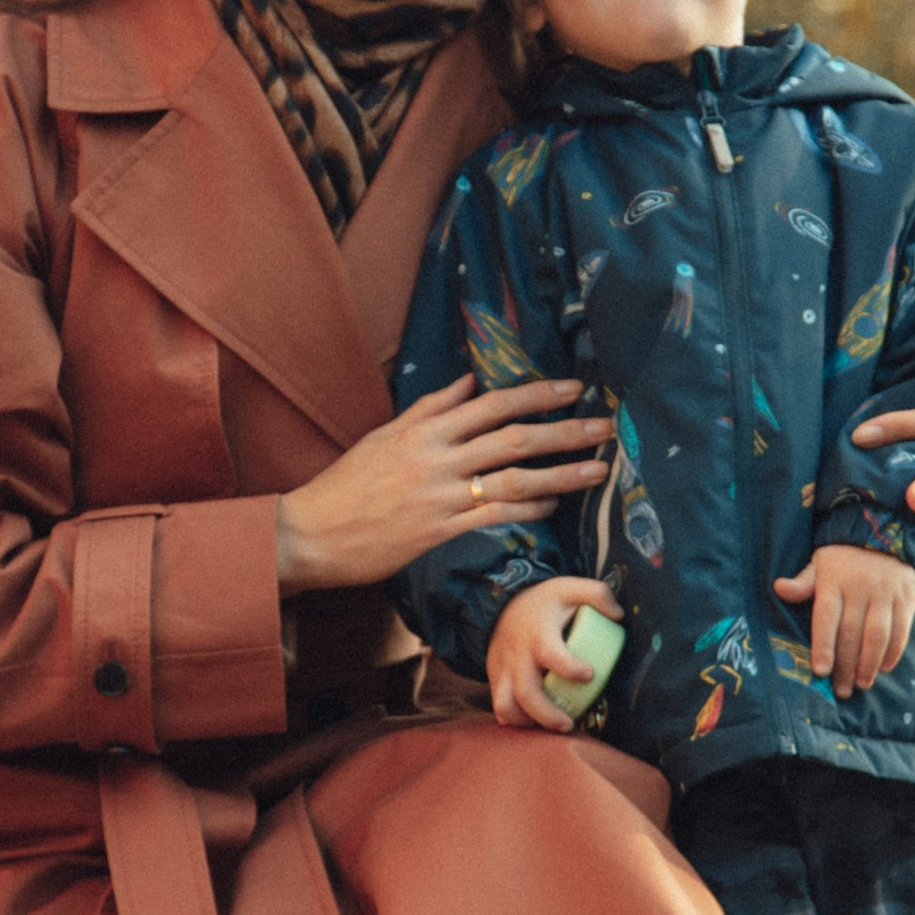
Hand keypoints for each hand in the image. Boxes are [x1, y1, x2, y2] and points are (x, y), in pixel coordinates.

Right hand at [275, 377, 610, 595]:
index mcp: (425, 430)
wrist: (309, 532)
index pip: (492, 403)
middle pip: (514, 437)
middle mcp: (437, 458)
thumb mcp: (384, 437)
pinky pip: (494, 515)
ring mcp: (440, 495)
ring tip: (597, 469)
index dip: (537, 394)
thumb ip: (429, 409)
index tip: (573, 389)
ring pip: (514, 478)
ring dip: (562, 473)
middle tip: (605, 426)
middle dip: (565, 430)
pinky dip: (528, 508)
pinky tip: (554, 504)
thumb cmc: (346, 485)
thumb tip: (468, 382)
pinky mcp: (438, 531)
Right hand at [486, 577, 624, 731]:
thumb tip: (618, 615)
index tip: (590, 674)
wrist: (501, 604)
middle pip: (526, 693)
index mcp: (538, 635)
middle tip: (570, 724)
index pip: (552, 655)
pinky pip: (500, 708)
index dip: (571, 668)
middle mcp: (518, 656)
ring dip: (529, 723)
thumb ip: (597, 594)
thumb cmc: (544, 601)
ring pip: (506, 707)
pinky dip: (516, 721)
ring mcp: (503, 670)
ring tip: (552, 726)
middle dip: (548, 715)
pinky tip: (536, 723)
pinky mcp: (496, 679)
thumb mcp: (569, 588)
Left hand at [771, 544, 914, 699]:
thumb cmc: (845, 557)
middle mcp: (860, 587)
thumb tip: (778, 588)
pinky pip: (901, 630)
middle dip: (846, 666)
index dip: (823, 645)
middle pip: (851, 633)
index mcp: (834, 581)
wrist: (887, 532)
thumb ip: (803, 583)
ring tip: (861, 684)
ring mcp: (885, 592)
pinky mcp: (906, 596)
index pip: (827, 617)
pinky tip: (884, 668)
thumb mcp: (821, 563)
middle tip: (841, 691)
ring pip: (877, 635)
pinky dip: (893, 652)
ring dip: (869, 664)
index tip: (820, 671)